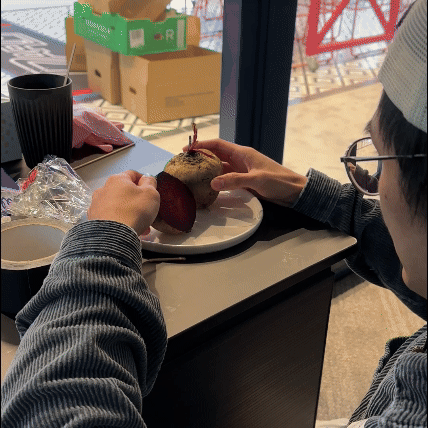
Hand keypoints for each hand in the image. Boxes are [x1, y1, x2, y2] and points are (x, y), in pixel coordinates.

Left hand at [87, 170, 159, 235]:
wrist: (114, 235)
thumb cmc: (134, 211)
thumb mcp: (151, 194)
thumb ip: (151, 183)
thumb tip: (147, 178)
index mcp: (117, 179)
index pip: (133, 174)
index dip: (144, 180)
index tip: (150, 189)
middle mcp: (103, 188)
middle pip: (123, 190)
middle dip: (136, 199)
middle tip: (147, 209)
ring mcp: (96, 204)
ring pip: (117, 204)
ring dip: (128, 211)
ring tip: (138, 223)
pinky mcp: (93, 218)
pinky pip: (109, 216)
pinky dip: (119, 220)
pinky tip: (127, 229)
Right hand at [183, 139, 307, 206]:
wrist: (293, 191)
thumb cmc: (278, 181)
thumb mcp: (257, 180)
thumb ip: (235, 180)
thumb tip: (212, 182)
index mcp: (243, 153)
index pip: (218, 144)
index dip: (202, 144)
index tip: (187, 149)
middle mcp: (240, 159)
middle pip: (216, 155)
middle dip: (201, 157)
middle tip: (186, 163)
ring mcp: (242, 170)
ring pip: (220, 167)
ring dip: (208, 170)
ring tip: (193, 174)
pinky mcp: (244, 180)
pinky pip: (226, 178)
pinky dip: (217, 180)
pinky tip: (209, 185)